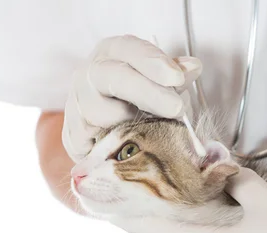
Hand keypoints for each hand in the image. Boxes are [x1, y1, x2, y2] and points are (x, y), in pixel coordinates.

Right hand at [62, 35, 201, 161]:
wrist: (102, 134)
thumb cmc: (136, 102)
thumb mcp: (157, 85)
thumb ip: (173, 77)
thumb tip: (193, 67)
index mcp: (111, 54)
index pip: (128, 48)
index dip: (152, 61)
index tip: (178, 77)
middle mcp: (88, 75)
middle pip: (113, 77)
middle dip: (148, 92)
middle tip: (176, 108)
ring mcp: (76, 105)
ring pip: (103, 113)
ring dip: (135, 124)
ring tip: (156, 133)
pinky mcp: (73, 137)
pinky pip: (96, 144)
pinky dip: (117, 148)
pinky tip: (133, 150)